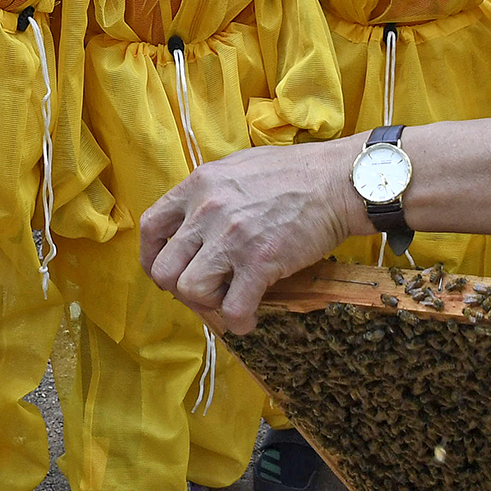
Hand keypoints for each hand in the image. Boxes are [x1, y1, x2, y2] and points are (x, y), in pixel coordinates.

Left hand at [141, 137, 371, 332]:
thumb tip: (195, 224)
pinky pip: (233, 309)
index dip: (152, 256)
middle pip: (164, 269)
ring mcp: (231, 238)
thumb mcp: (239, 168)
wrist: (339, 180)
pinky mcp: (260, 262)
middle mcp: (207, 210)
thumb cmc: (295, 173)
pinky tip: (250, 318)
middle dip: (180, 287)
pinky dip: (239, 322)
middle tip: (205, 289)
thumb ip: (211, 193)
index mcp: (199, 185)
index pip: (151, 227)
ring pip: (189, 291)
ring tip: (229, 299)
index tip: (167, 268)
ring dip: (208, 303)